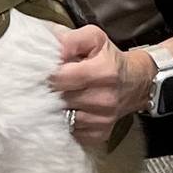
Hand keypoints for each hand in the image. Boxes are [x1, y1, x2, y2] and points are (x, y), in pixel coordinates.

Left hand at [47, 24, 153, 147]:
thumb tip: (44, 43)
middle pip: (56, 99)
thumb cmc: (109, 59)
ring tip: (54, 95)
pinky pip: (68, 131)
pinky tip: (65, 110)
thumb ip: (68, 39)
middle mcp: (104, 99)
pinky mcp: (97, 134)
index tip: (37, 70)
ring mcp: (101, 120)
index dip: (44, 73)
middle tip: (42, 83)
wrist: (135, 83)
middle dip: (45, 90)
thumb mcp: (93, 38)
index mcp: (103, 72)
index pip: (58, 77)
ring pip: (59, 117)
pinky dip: (62, 121)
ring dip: (51, 108)